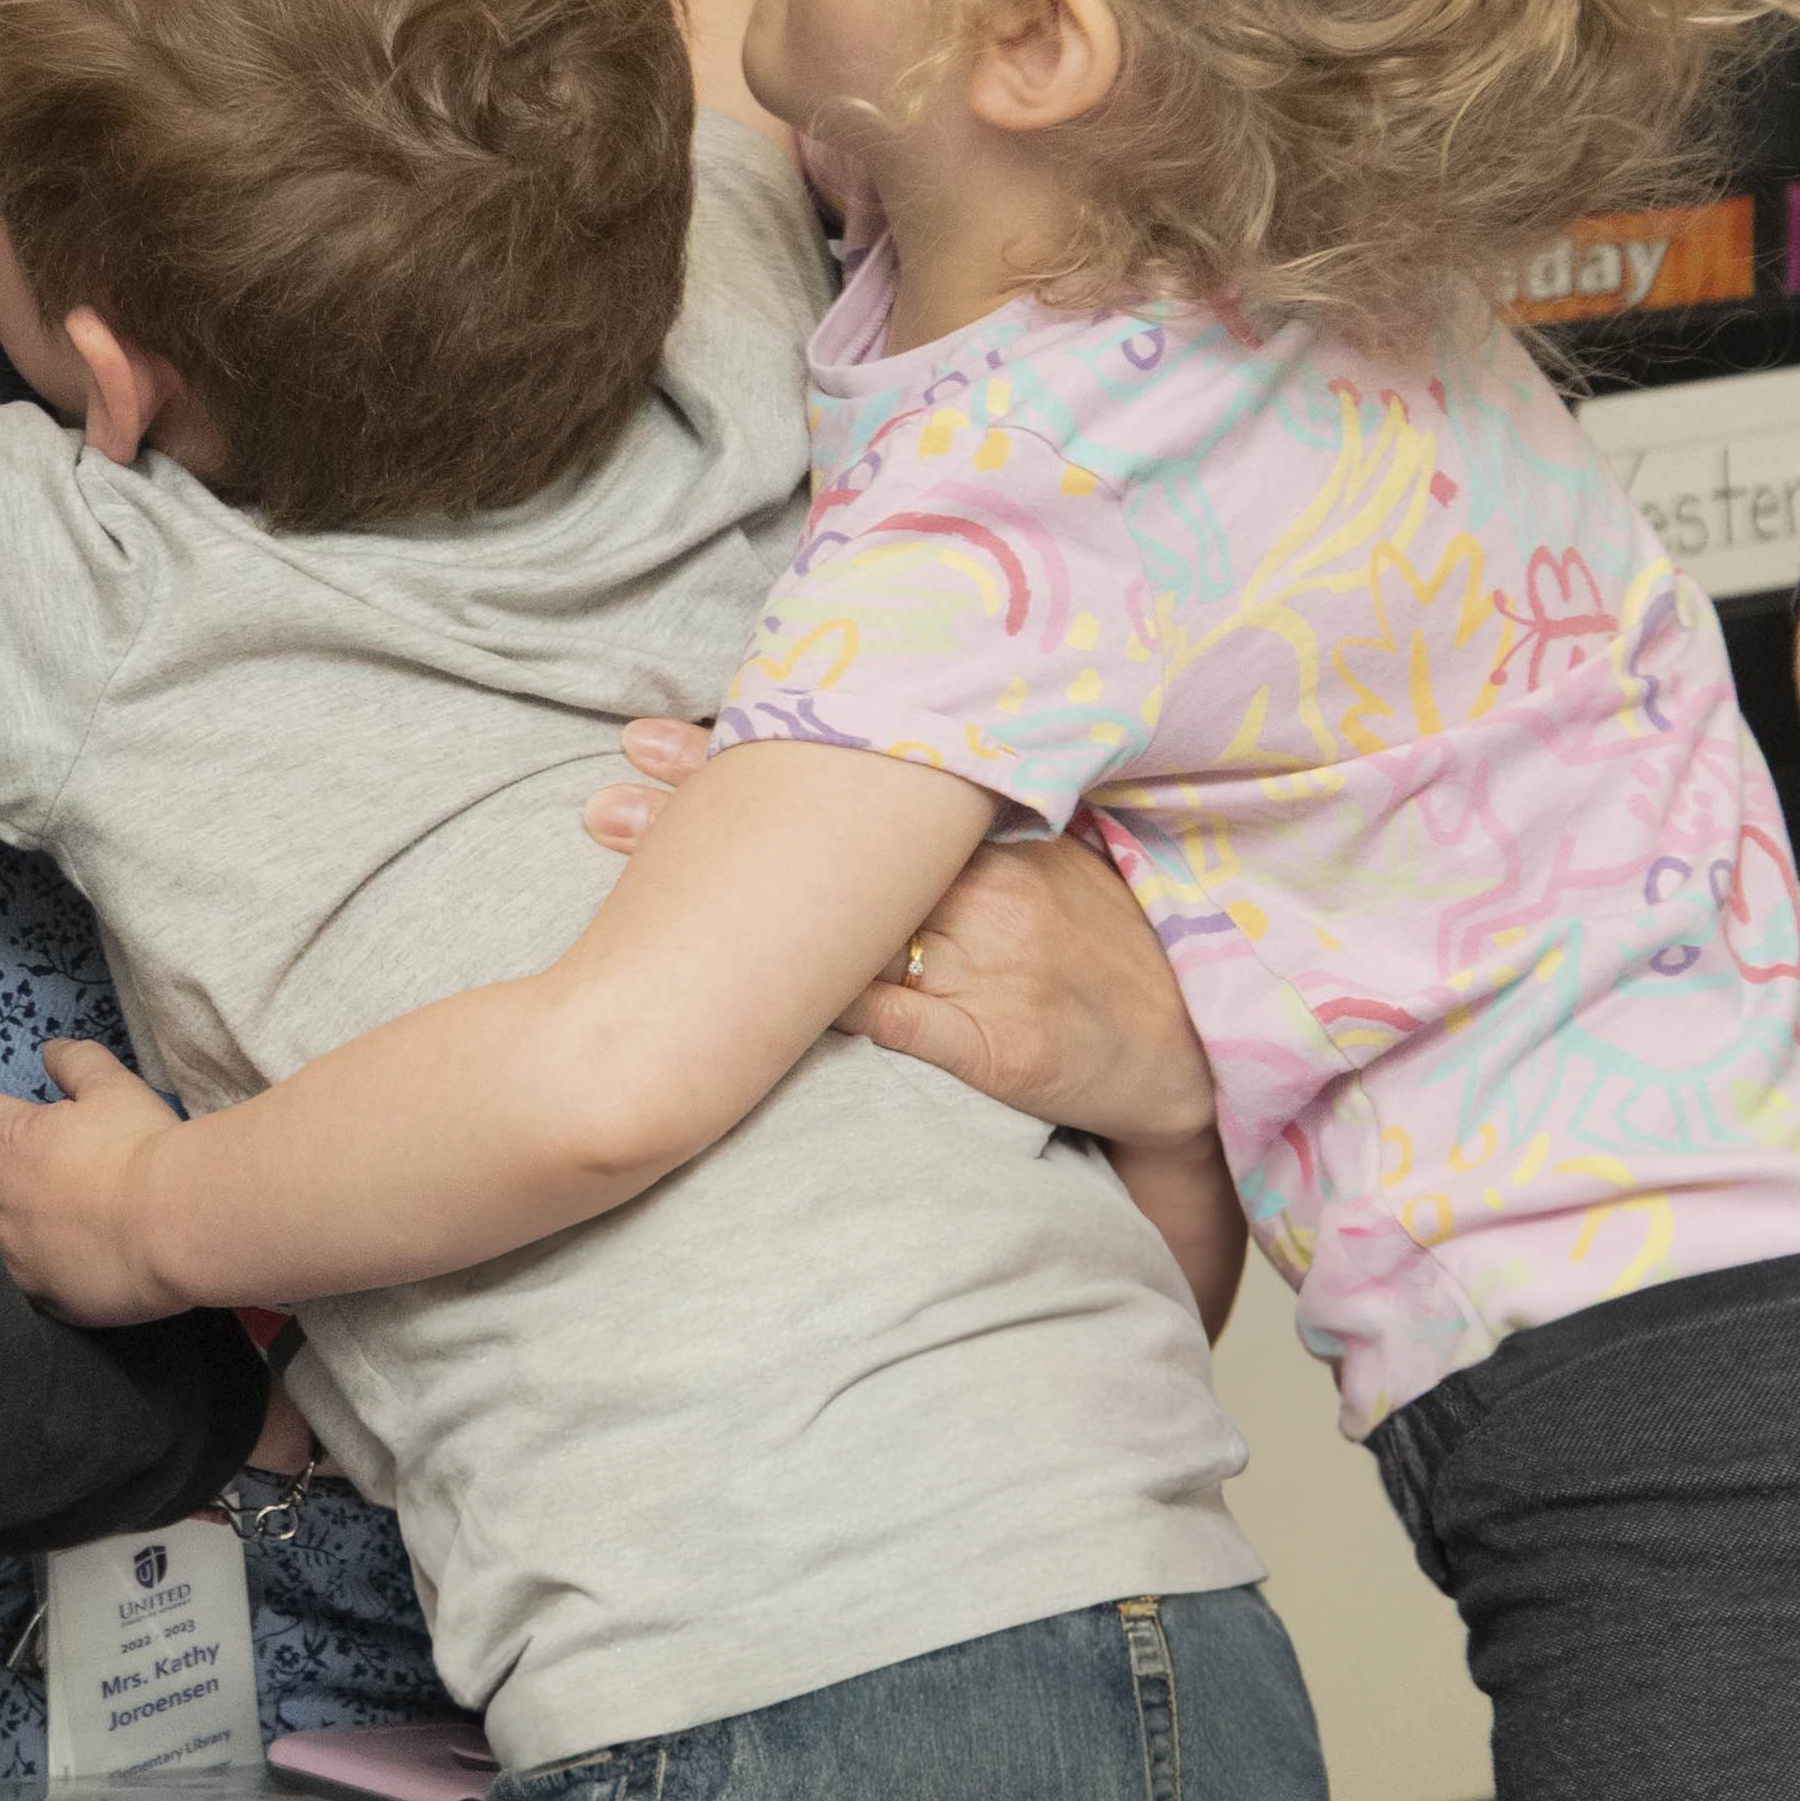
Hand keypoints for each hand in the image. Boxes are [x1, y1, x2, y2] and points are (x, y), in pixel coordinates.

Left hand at [0, 1039, 195, 1329]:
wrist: (173, 1228)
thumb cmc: (141, 1148)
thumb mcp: (115, 1090)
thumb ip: (78, 1064)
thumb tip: (50, 1049)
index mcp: (5, 1139)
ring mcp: (6, 1252)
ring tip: (19, 1224)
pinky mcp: (32, 1295)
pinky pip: (14, 1280)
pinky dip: (23, 1270)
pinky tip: (47, 1267)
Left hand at [587, 715, 1214, 1150]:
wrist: (1191, 1063)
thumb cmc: (1106, 960)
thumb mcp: (1052, 868)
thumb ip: (963, 831)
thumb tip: (865, 776)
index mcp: (994, 838)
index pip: (855, 787)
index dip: (751, 758)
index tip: (654, 737)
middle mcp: (986, 889)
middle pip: (829, 847)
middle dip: (712, 814)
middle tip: (608, 793)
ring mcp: (989, 967)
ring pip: (841, 928)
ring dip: (731, 907)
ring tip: (623, 869)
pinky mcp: (996, 1045)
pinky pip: (892, 1023)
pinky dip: (818, 1006)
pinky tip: (734, 997)